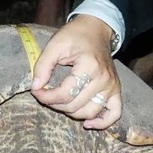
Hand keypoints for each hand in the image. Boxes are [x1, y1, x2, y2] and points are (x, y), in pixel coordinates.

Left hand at [31, 15, 122, 129]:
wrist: (96, 29)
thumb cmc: (74, 36)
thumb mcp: (55, 45)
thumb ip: (43, 66)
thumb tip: (35, 87)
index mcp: (89, 66)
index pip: (64, 94)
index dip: (46, 96)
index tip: (35, 90)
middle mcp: (104, 79)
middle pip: (75, 106)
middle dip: (54, 104)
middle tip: (45, 95)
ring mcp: (112, 86)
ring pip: (89, 112)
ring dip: (71, 112)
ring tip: (60, 103)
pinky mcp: (116, 90)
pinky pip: (114, 114)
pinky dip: (102, 123)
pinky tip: (87, 123)